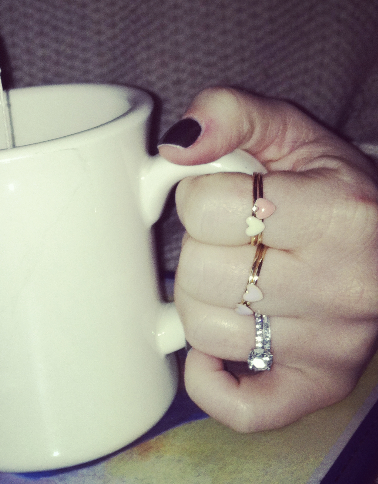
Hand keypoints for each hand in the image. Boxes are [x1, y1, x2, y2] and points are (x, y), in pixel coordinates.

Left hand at [158, 87, 377, 431]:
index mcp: (339, 214)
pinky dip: (211, 379)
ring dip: (202, 299)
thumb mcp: (289, 131)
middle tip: (229, 239)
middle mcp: (345, 287)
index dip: (196, 196)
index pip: (208, 209)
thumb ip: (229, 114)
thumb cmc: (328, 184)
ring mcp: (334, 344)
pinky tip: (220, 342)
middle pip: (202, 275)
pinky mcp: (321, 383)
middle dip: (198, 247)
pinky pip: (242, 407)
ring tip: (234, 277)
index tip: (219, 196)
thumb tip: (176, 146)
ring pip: (207, 331)